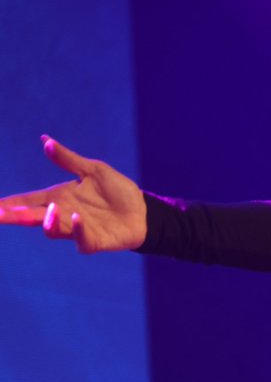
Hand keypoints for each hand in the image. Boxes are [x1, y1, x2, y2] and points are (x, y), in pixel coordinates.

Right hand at [0, 136, 147, 252]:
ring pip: (52, 230)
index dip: (8, 204)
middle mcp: (62, 215)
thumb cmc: (118, 191)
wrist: (144, 210)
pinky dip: (77, 230)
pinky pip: (81, 240)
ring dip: (48, 220)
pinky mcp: (94, 241)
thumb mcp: (93, 170)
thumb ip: (68, 160)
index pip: (26, 201)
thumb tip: (45, 140)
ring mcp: (77, 230)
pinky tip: (76, 218)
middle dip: (13, 216)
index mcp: (58, 197)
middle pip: (31, 217)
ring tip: (50, 207)